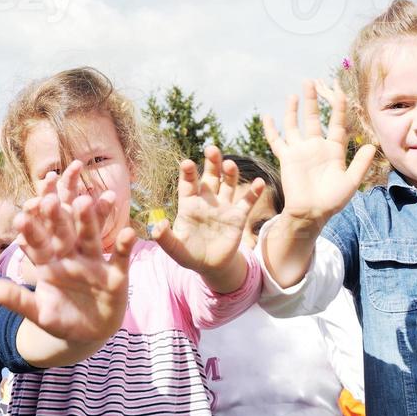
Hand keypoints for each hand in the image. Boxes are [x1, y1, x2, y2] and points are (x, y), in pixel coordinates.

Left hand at [0, 172, 134, 345]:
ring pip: (90, 238)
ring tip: (85, 201)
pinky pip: (121, 257)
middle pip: (64, 234)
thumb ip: (18, 301)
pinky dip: (125, 246)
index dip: (30, 232)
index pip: (38, 244)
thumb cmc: (60, 319)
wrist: (88, 333)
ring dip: (89, 221)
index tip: (21, 217)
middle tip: (50, 200)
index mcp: (49, 263)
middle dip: (58, 218)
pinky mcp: (116, 274)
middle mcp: (71, 256)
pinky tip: (129, 232)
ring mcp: (94, 263)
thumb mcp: (39, 313)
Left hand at [152, 145, 261, 285]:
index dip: (188, 173)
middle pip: (210, 177)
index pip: (188, 184)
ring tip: (230, 165)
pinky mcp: (238, 217)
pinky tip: (260, 182)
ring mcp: (223, 207)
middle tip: (211, 149)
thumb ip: (165, 238)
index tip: (187, 163)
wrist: (211, 266)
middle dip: (211, 164)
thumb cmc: (189, 255)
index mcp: (189, 205)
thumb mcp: (175, 249)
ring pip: (228, 184)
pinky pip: (247, 202)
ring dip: (230, 174)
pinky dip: (254, 192)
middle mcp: (207, 201)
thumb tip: (156, 226)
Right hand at [263, 81, 377, 224]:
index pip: (337, 124)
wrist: (311, 213)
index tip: (340, 92)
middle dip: (314, 100)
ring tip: (294, 94)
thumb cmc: (332, 200)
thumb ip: (360, 164)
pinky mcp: (287, 158)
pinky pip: (277, 141)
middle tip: (311, 81)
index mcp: (334, 150)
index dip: (339, 109)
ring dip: (294, 110)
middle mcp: (316, 147)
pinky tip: (267, 117)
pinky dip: (271, 129)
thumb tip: (371, 146)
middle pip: (314, 118)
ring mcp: (300, 151)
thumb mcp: (350, 182)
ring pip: (295, 125)